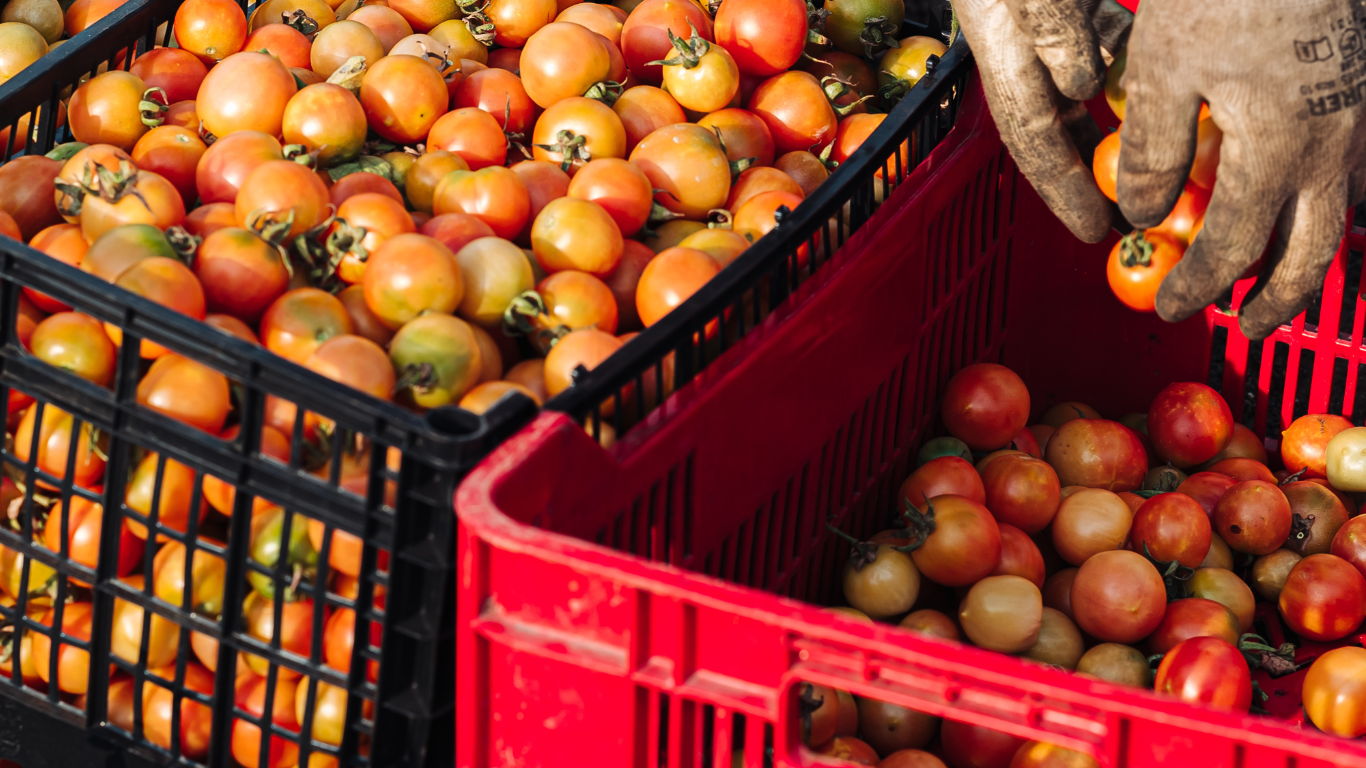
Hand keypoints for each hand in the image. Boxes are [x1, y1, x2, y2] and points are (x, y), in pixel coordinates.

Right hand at [955, 0, 1133, 243]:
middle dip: (1082, 174)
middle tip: (1118, 218)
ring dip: (1099, 127)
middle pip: (1051, 127)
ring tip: (1131, 165)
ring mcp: (1034, 19)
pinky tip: (1143, 71)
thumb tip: (1084, 85)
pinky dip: (1117, 62)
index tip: (1095, 229)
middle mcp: (1017, 46)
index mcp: (1006, 56)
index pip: (1036, 142)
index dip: (1065, 193)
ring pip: (1072, 87)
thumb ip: (1057, 32)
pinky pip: (1093, 36)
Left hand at [1118, 0, 1365, 339]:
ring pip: (1342, 212)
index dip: (1198, 285)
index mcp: (1279, 152)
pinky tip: (1301, 195)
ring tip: (1278, 279)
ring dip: (1308, 254)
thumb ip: (1152, 151)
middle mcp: (1332, 146)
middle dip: (1278, 298)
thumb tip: (1139, 213)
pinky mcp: (1362, 88)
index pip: (1233, 247)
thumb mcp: (1167, 68)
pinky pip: (1353, 167)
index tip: (1172, 305)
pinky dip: (1326, 200)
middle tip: (1248, 325)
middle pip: (1313, 252)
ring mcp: (1359, 118)